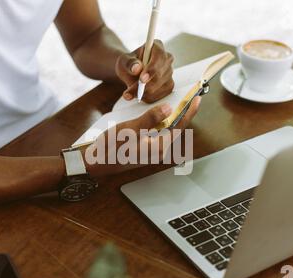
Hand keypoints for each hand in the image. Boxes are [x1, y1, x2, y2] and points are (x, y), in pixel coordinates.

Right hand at [84, 96, 201, 176]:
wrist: (95, 163)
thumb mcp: (129, 129)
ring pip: (167, 131)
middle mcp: (158, 151)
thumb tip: (168, 109)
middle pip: (176, 129)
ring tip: (177, 104)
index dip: (189, 111)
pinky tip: (158, 115)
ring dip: (172, 117)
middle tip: (190, 98)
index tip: (197, 98)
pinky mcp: (145, 150)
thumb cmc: (110, 148)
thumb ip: (150, 119)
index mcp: (158, 147)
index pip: (179, 126)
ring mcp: (152, 151)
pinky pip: (159, 134)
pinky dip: (162, 123)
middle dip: (183, 113)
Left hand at [115, 40, 174, 103]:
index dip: (152, 69)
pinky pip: (161, 95)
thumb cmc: (128, 64)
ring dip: (145, 94)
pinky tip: (139, 96)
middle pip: (160, 75)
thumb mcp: (124, 61)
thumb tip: (137, 68)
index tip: (142, 79)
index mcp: (157, 47)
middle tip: (130, 92)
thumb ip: (130, 63)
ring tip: (130, 94)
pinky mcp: (169, 85)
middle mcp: (167, 58)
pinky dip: (148, 98)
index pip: (159, 57)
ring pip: (160, 87)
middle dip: (145, 86)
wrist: (130, 73)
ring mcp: (170, 72)